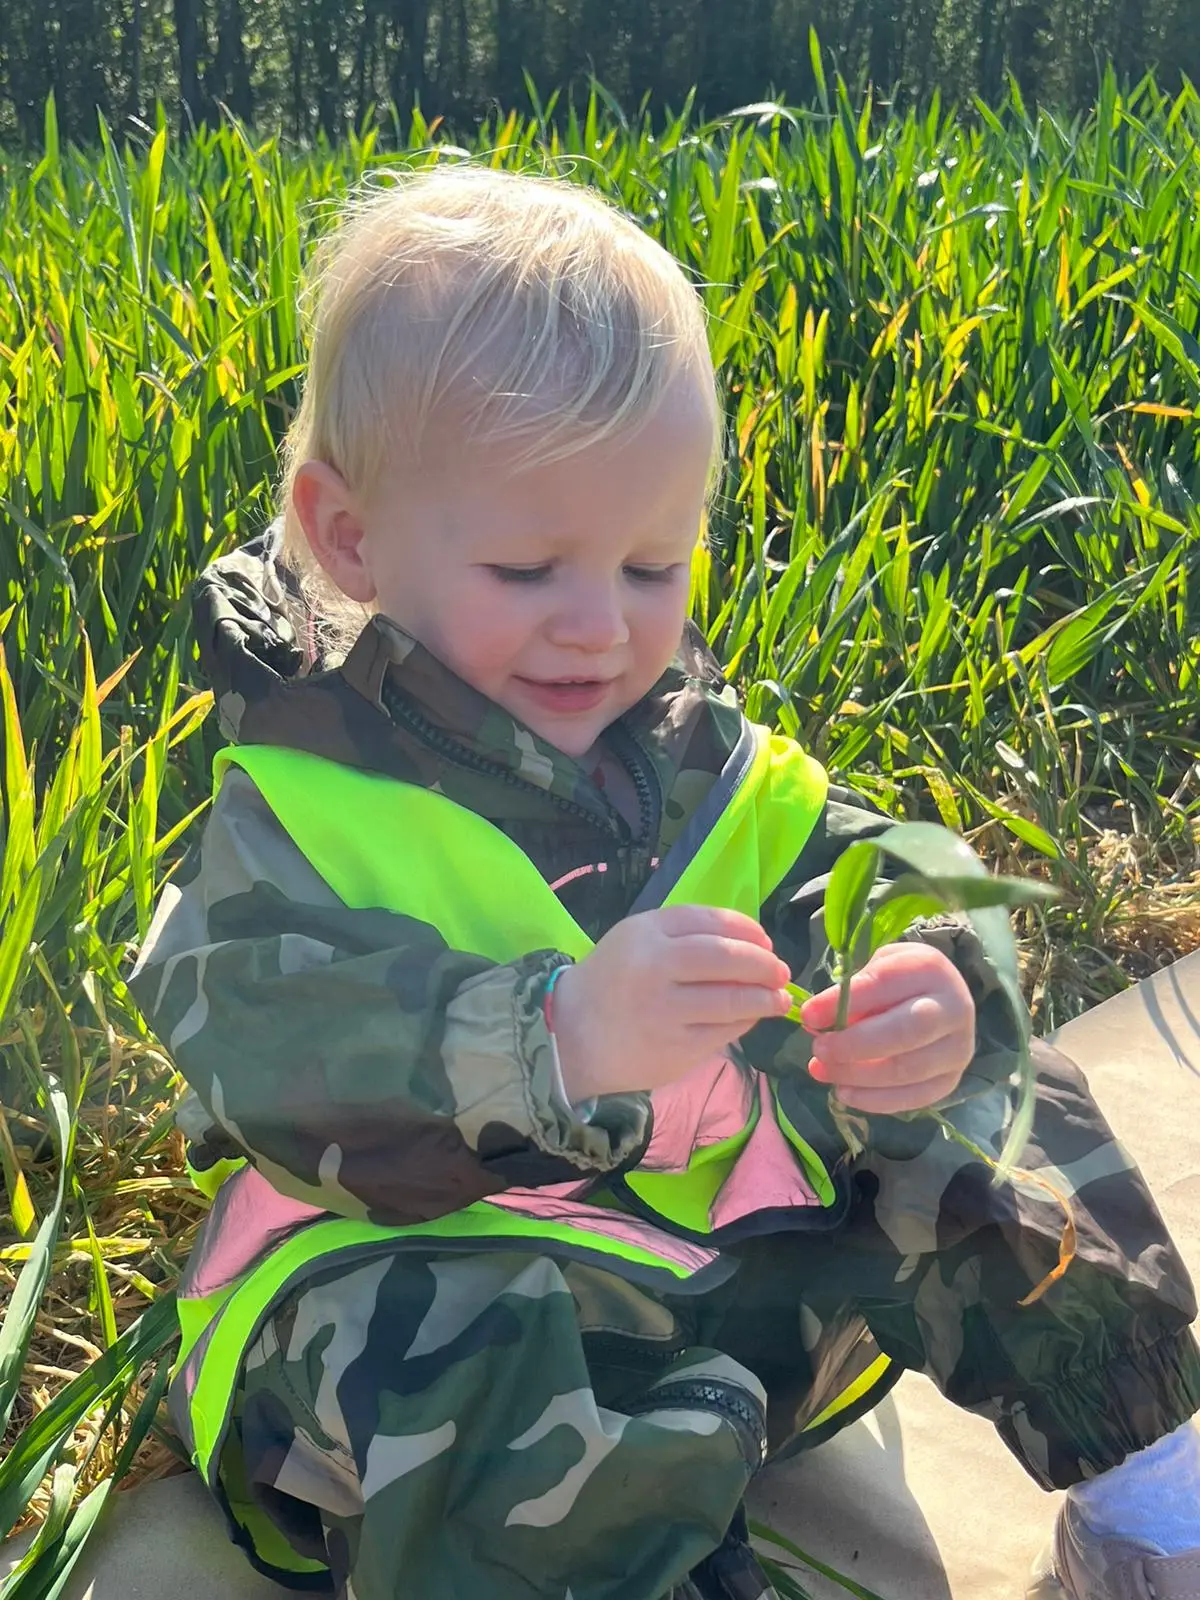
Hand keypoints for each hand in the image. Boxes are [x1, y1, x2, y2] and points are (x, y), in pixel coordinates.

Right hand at [551, 905, 793, 1102]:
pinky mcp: (675, 1048)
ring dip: (764, 997)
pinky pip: (724, 1031)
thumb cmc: (614, 982)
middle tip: (781, 970)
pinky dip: (745, 1021)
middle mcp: (654, 968)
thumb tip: (752, 942)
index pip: (709, 921)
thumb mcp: (636, 941)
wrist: (573, 1036)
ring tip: (779, 998)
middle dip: (762, 963)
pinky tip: (751, 1017)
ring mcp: (665, 1011)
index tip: (765, 940)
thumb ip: (684, 934)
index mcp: (645, 933)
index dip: (746, 929)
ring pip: (730, 998)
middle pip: (725, 957)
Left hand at [800, 941, 975, 1112]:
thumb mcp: (876, 969)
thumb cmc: (900, 982)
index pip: (883, 985)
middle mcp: (953, 1008)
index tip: (809, 1016)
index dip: (842, 1003)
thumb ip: (850, 992)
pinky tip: (845, 1093)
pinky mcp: (952, 1079)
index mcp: (930, 969)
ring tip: (822, 1071)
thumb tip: (815, 1023)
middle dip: (853, 1045)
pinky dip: (875, 1100)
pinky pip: (913, 1097)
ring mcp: (958, 1048)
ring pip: (906, 1070)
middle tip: (818, 1049)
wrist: (943, 1000)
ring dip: (857, 1076)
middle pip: (903, 1032)